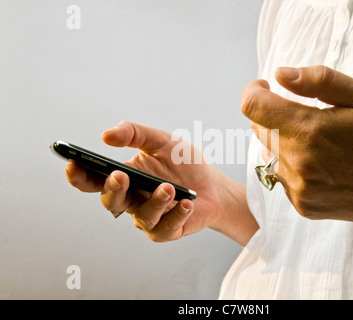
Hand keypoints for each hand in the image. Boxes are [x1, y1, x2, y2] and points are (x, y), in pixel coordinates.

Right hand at [65, 121, 245, 241]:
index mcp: (125, 177)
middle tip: (121, 176)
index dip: (79, 175)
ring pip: (141, 216)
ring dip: (155, 202)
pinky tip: (187, 203)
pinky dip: (177, 215)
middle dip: (113, 189)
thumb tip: (106, 135)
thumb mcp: (161, 140)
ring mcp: (148, 218)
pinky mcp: (166, 231)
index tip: (72, 164)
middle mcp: (132, 200)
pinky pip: (166, 228)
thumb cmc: (184, 163)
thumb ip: (135, 133)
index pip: (95, 179)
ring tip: (168, 188)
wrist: (213, 185)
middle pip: (112, 201)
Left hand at [241, 66, 352, 236]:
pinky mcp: (302, 205)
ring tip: (316, 142)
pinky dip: (292, 166)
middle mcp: (299, 162)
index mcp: (310, 130)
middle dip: (273, 116)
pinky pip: (281, 177)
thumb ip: (318, 81)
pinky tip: (320, 165)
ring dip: (283, 142)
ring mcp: (299, 188)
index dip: (254, 92)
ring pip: (269, 154)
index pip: (254, 107)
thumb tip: (280, 74)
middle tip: (303, 115)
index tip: (265, 87)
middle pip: (260, 129)